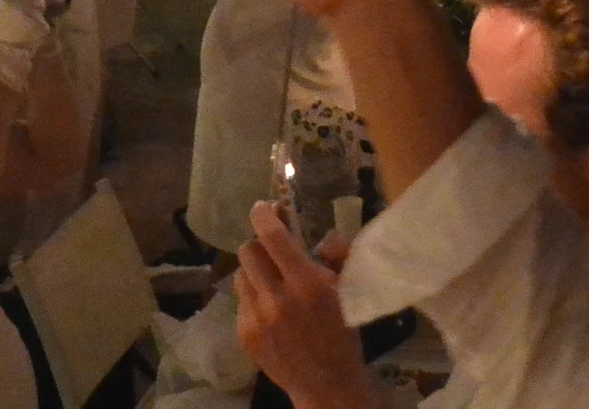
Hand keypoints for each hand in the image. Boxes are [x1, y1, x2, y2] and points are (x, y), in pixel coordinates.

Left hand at [235, 202, 376, 408]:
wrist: (325, 382)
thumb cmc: (342, 332)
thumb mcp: (347, 290)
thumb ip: (336, 256)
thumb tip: (322, 235)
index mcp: (306, 284)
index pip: (274, 238)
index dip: (263, 216)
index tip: (261, 206)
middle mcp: (276, 299)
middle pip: (248, 251)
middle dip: (259, 245)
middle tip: (272, 250)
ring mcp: (256, 318)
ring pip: (241, 275)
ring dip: (254, 271)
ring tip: (271, 281)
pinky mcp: (244, 334)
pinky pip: (241, 301)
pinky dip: (253, 297)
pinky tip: (270, 310)